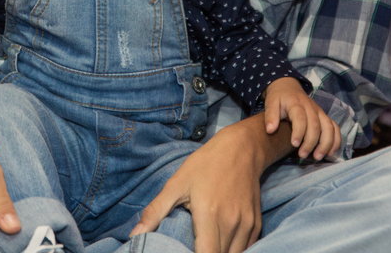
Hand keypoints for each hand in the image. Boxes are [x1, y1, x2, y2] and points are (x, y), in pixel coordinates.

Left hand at [129, 119, 266, 252]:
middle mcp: (231, 222)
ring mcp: (246, 224)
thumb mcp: (176, 183)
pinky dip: (234, 251)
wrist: (242, 148)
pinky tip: (221, 244)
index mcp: (209, 214)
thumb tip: (134, 235)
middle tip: (191, 249)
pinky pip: (247, 248)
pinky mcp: (255, 224)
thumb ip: (156, 211)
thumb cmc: (205, 164)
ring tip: (205, 246)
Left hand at [263, 77, 339, 160]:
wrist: (288, 87)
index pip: (300, 118)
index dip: (299, 132)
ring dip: (326, 143)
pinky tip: (330, 153)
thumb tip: (270, 130)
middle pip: (316, 125)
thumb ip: (270, 115)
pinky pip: (335, 128)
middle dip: (311, 142)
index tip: (294, 144)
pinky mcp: (324, 117)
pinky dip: (335, 140)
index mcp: (296, 104)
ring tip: (317, 157)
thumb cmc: (279, 98)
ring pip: (328, 127)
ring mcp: (320, 112)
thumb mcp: (271, 102)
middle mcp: (311, 107)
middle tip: (302, 155)